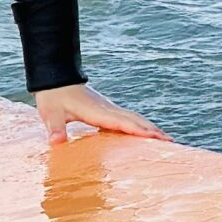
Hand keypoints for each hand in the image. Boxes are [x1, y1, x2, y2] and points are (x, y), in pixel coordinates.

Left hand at [32, 83, 168, 143]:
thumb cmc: (53, 96)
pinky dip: (140, 125)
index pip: (121, 122)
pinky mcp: (106, 109)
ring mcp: (108, 108)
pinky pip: (127, 118)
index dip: (138, 130)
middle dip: (152, 130)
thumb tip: (56, 143)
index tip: (155, 137)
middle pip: (134, 120)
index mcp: (96, 111)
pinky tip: (145, 132)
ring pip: (133, 118)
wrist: (55, 78)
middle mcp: (107, 109)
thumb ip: (55, 128)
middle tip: (171, 141)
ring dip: (149, 127)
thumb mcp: (50, 113)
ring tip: (165, 138)